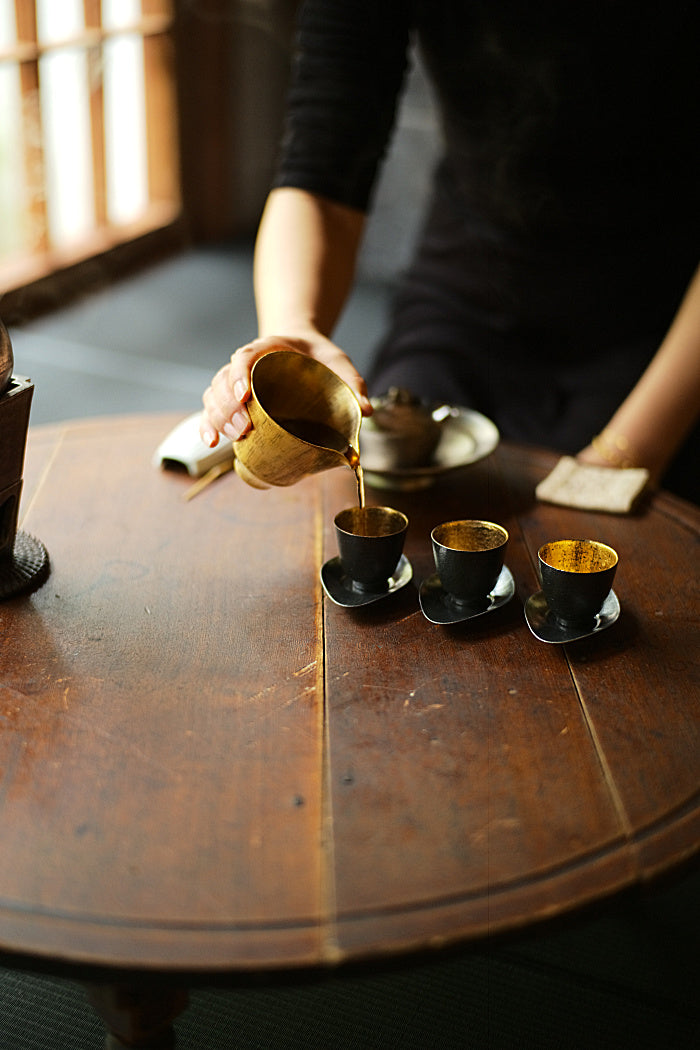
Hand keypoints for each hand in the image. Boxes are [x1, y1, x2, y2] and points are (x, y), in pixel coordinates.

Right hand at [200, 334, 371, 446]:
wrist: (302, 348)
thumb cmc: (318, 357)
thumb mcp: (338, 362)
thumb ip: (353, 383)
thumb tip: (367, 411)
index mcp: (266, 348)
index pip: (244, 357)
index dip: (239, 375)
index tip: (244, 396)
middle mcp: (244, 364)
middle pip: (223, 381)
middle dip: (228, 407)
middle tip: (244, 427)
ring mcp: (234, 383)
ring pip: (213, 396)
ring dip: (217, 418)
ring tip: (233, 438)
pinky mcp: (232, 400)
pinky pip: (212, 410)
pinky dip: (207, 425)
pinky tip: (211, 442)